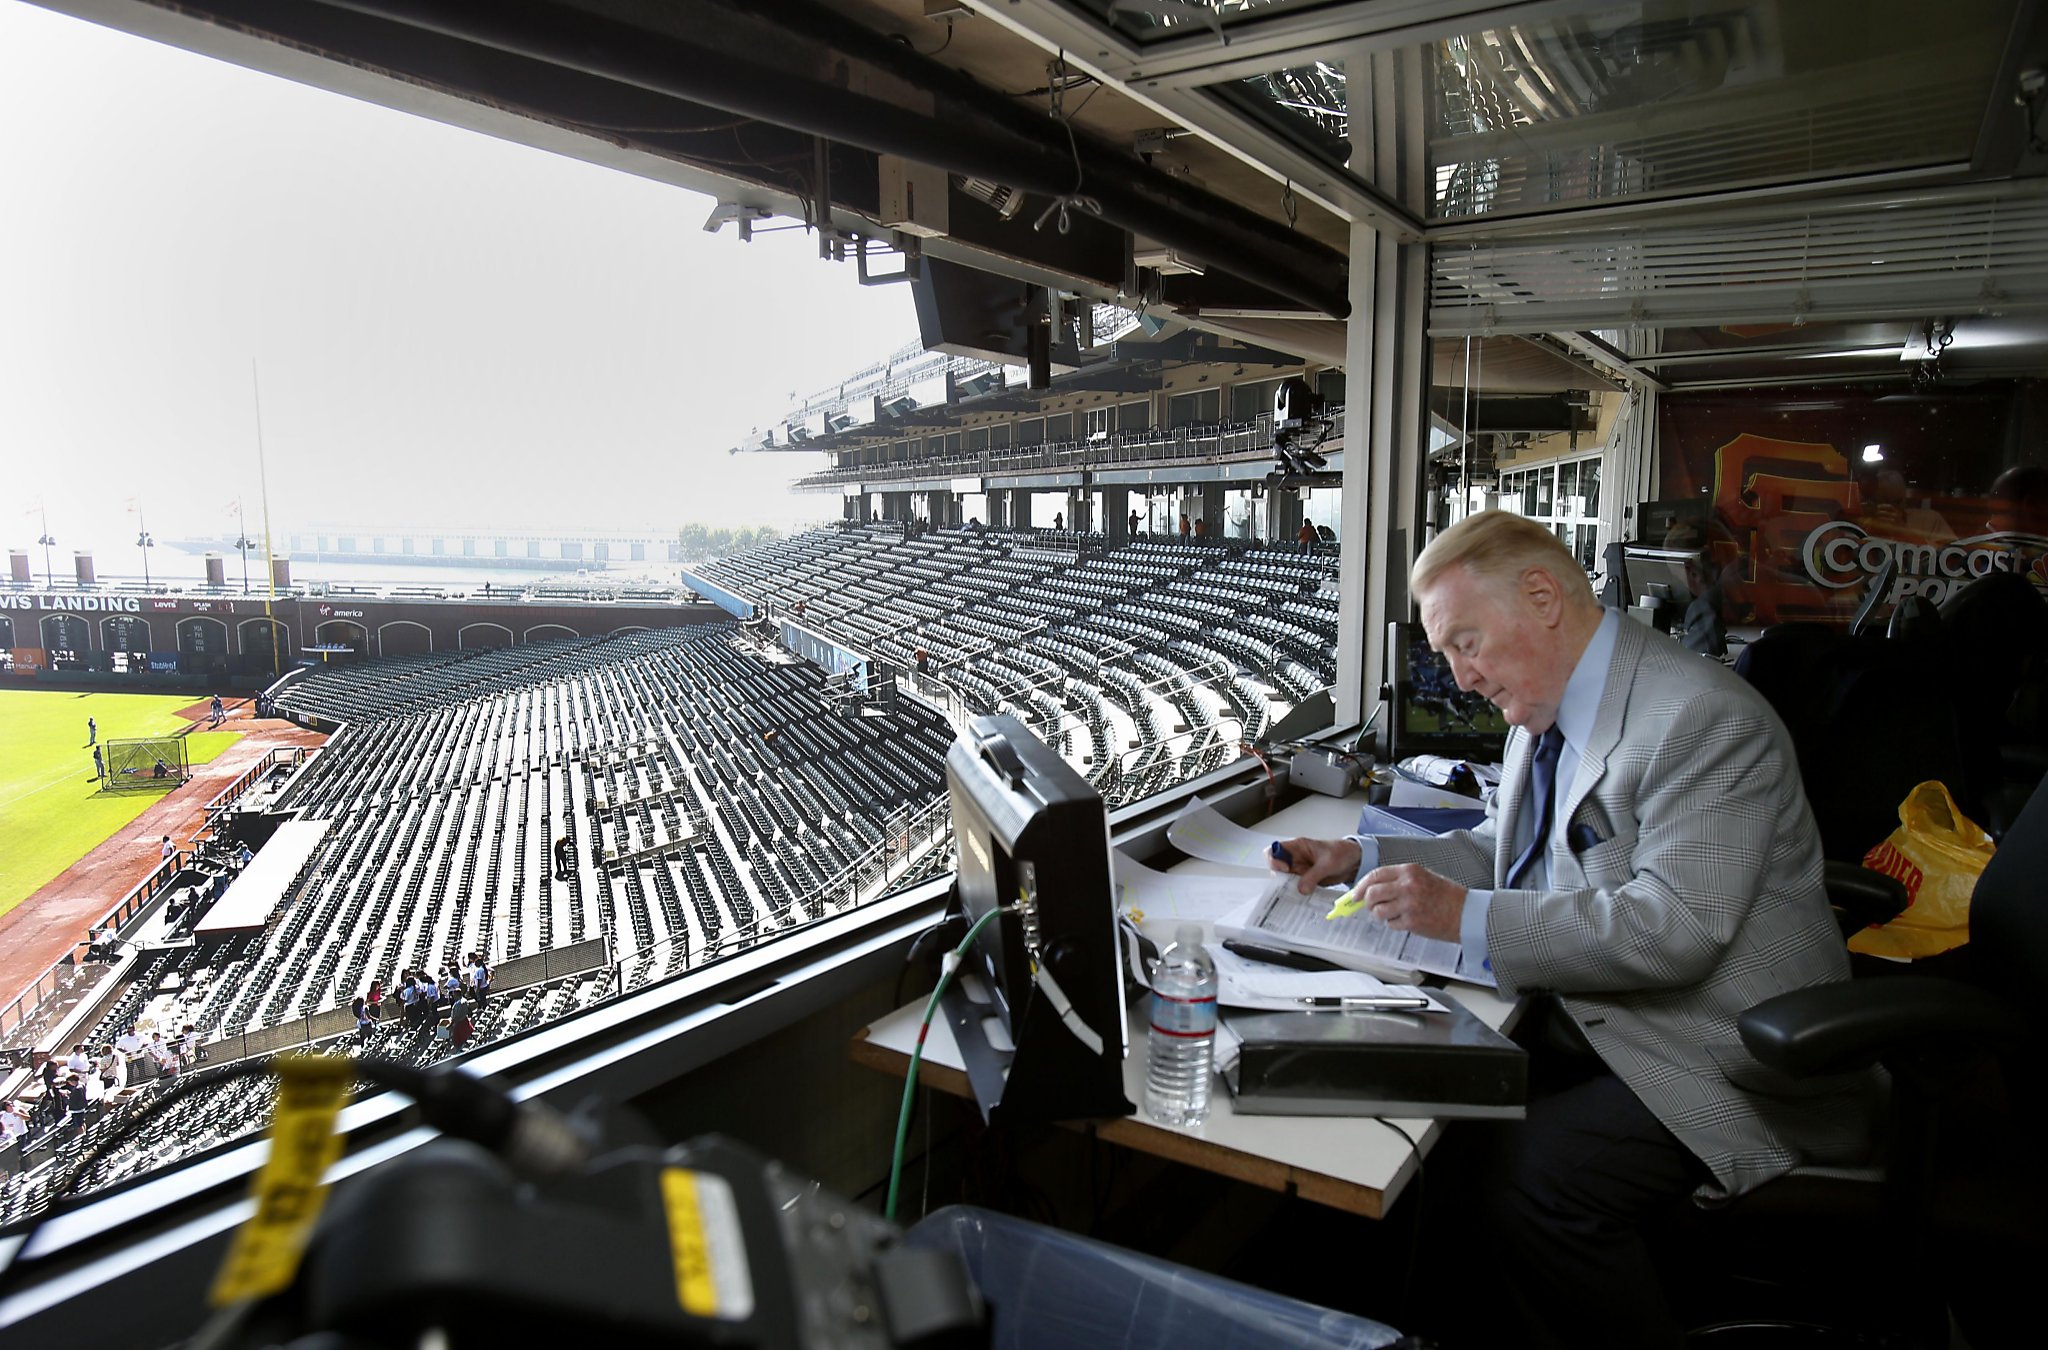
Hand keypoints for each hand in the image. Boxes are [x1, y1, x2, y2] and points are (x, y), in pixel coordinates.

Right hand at [1268, 836, 1361, 894]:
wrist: (1354, 862)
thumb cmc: (1342, 853)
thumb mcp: (1327, 863)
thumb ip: (1313, 876)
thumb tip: (1301, 889)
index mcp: (1297, 847)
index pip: (1274, 851)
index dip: (1274, 860)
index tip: (1283, 869)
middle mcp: (1295, 858)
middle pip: (1277, 869)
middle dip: (1280, 879)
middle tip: (1289, 888)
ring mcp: (1300, 870)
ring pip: (1285, 881)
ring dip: (1289, 889)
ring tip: (1297, 895)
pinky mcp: (1306, 880)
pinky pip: (1297, 888)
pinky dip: (1298, 894)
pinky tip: (1303, 899)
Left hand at [1350, 863, 1466, 941]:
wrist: (1465, 913)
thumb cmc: (1446, 896)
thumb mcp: (1422, 877)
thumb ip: (1398, 880)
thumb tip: (1373, 888)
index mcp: (1410, 871)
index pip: (1375, 875)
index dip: (1362, 886)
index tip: (1356, 894)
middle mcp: (1408, 885)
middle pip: (1372, 893)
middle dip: (1367, 902)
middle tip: (1370, 907)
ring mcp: (1409, 904)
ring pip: (1378, 911)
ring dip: (1379, 915)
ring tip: (1391, 915)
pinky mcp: (1412, 922)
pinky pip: (1390, 924)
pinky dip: (1393, 924)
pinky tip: (1405, 921)